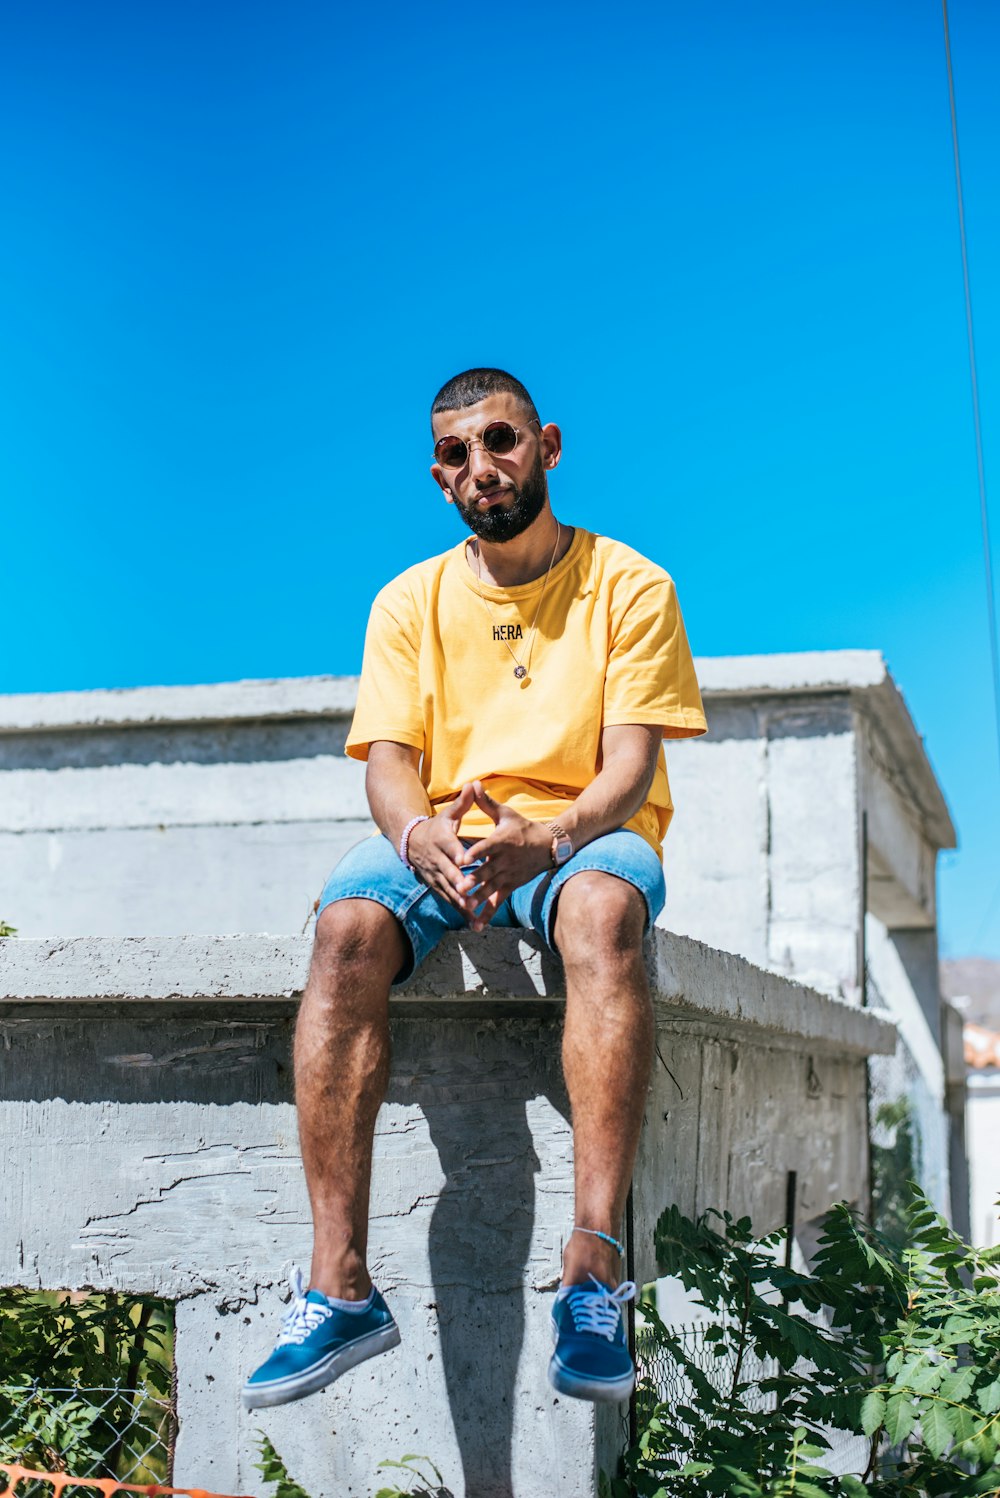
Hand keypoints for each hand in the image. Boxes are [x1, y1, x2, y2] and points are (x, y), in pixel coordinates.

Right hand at [405, 784, 480, 918]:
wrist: (410, 841)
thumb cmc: (436, 826)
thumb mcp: (448, 814)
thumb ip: (463, 802)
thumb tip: (472, 784)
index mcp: (442, 840)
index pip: (450, 847)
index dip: (458, 853)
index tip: (467, 860)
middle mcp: (437, 859)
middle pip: (448, 872)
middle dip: (458, 883)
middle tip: (469, 892)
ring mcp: (435, 875)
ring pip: (448, 890)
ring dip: (459, 902)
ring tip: (473, 912)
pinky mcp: (436, 886)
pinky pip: (448, 900)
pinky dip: (459, 910)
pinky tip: (472, 921)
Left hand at [463, 781, 552, 931]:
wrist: (549, 846)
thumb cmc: (523, 828)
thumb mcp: (506, 814)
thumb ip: (486, 803)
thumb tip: (473, 784)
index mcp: (502, 841)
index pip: (487, 847)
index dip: (475, 852)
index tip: (462, 858)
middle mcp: (505, 860)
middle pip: (487, 871)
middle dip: (473, 880)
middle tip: (460, 887)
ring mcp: (508, 875)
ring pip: (491, 888)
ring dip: (478, 898)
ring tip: (465, 906)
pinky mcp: (511, 886)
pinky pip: (498, 902)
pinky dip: (487, 914)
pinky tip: (476, 925)